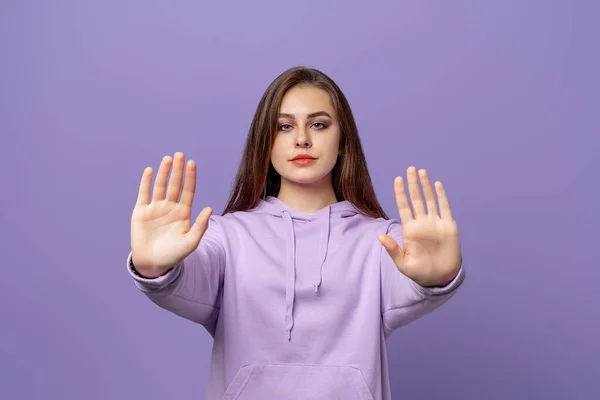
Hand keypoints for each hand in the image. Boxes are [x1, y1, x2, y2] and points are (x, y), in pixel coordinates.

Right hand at [130, 152, 211, 276]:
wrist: (153, 263)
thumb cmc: (174, 254)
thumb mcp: (191, 242)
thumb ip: (200, 225)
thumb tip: (210, 208)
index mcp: (183, 212)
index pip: (188, 190)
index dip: (190, 177)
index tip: (192, 163)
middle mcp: (170, 207)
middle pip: (174, 184)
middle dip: (177, 170)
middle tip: (180, 154)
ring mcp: (155, 208)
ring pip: (160, 186)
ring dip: (163, 172)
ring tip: (168, 159)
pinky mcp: (141, 212)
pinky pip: (144, 194)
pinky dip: (146, 182)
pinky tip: (150, 171)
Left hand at [378, 166, 461, 286]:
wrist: (440, 278)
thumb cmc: (419, 272)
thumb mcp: (403, 263)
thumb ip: (392, 249)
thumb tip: (379, 236)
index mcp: (410, 229)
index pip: (404, 206)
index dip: (400, 193)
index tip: (397, 179)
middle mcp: (422, 223)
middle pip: (416, 199)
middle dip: (413, 184)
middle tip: (410, 168)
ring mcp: (435, 223)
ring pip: (430, 199)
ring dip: (426, 186)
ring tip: (421, 171)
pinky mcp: (448, 226)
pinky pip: (445, 207)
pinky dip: (441, 196)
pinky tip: (437, 184)